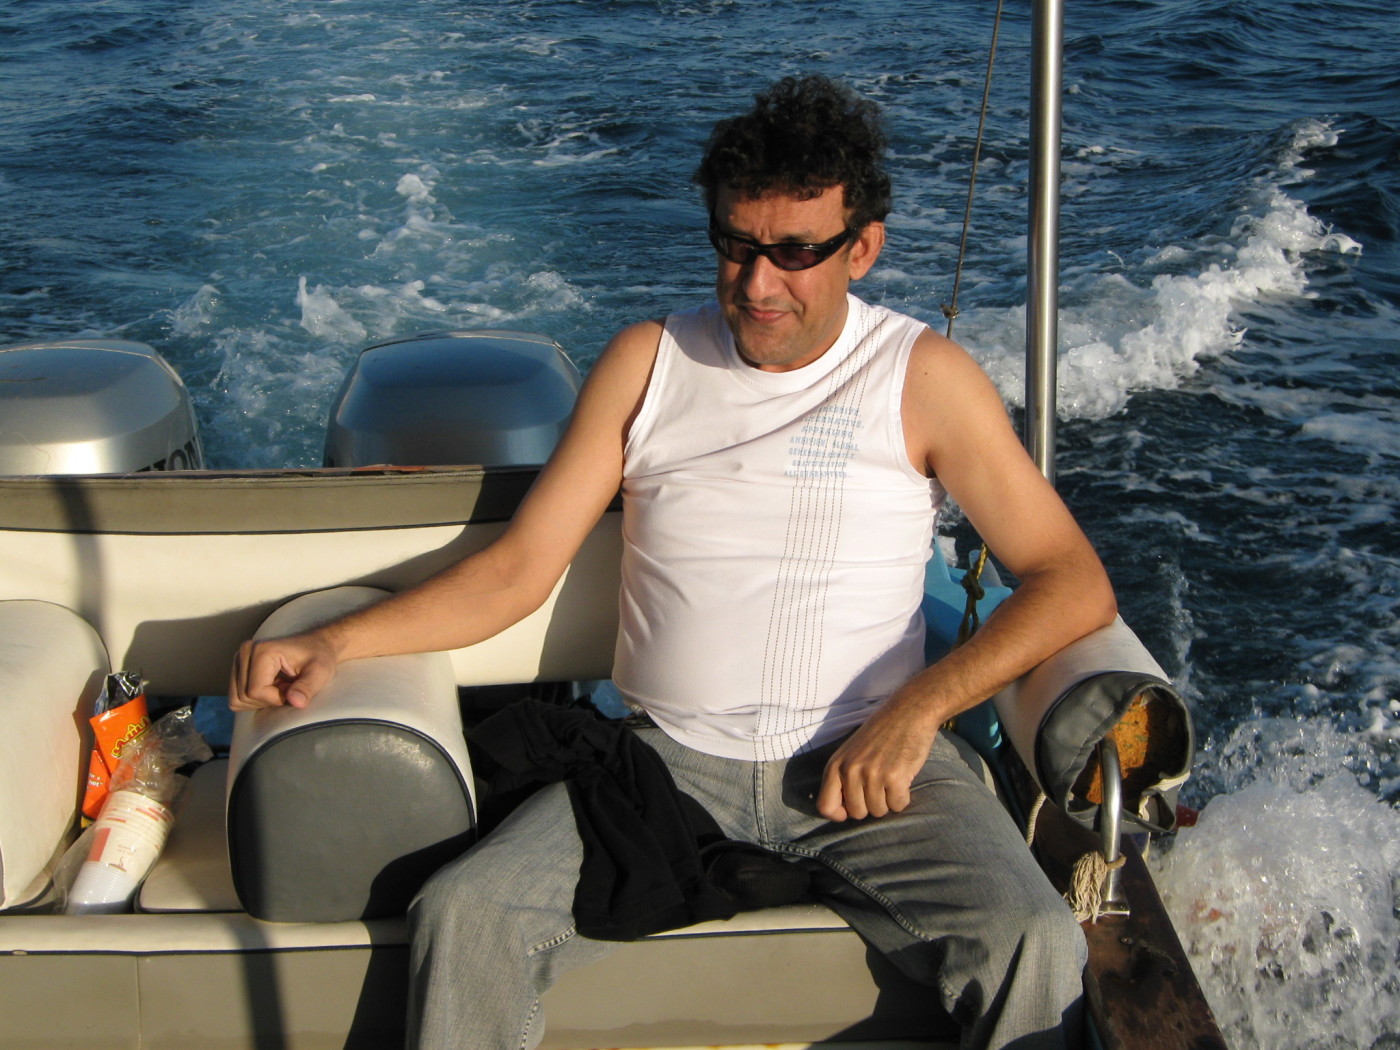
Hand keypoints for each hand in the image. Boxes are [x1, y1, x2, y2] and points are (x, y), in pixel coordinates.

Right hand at [229, 632, 337, 711]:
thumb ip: (307, 687)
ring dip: (261, 700)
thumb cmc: (319, 657)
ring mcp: (239, 660)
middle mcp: (245, 652)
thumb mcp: (319, 673)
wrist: (315, 646)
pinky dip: (255, 698)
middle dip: (268, 699)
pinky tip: (271, 686)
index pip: (256, 691)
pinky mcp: (238, 668)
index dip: (276, 698)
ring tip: (280, 685)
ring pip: (237, 698)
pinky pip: (237, 697)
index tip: (293, 689)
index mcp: (262, 651)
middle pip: (244, 696)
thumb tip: (296, 703)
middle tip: (288, 686)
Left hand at [816, 701, 938, 821]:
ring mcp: (872, 774)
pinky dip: (903, 798)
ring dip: (888, 801)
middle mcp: (850, 771)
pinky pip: (898, 805)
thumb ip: (843, 777)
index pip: (825, 806)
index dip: (839, 814)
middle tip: (879, 786)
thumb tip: (841, 813)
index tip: (851, 809)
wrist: (908, 712)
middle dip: (870, 805)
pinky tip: (904, 780)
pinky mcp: (895, 777)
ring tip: (891, 779)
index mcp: (835, 764)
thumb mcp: (851, 752)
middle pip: (857, 813)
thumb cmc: (881, 733)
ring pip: (879, 811)